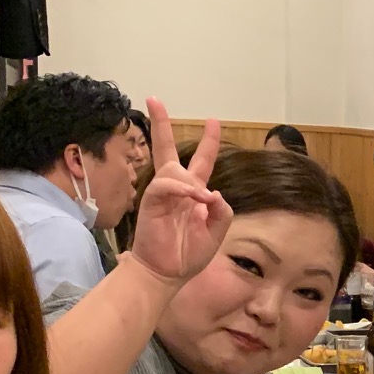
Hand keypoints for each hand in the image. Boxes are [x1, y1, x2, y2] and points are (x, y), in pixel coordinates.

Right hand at [128, 98, 233, 285]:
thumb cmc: (188, 254)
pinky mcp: (151, 202)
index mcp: (192, 193)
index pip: (201, 161)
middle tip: (154, 99)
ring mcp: (161, 194)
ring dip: (191, 181)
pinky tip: (193, 198)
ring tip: (201, 198)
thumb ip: (221, 211)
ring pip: (172, 169)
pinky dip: (182, 189)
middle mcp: (176, 189)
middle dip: (161, 124)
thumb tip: (214, 193)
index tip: (214, 120)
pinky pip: (165, 185)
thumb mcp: (216, 231)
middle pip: (165, 148)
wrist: (167, 273)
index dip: (209, 142)